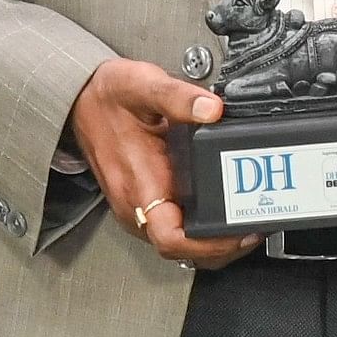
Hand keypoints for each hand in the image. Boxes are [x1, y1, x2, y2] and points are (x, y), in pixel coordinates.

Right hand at [68, 57, 253, 268]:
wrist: (80, 101)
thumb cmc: (106, 98)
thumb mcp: (140, 86)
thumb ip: (177, 96)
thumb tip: (212, 108)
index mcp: (138, 186)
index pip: (172, 239)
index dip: (210, 244)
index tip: (240, 232)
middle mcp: (138, 207)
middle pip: (184, 251)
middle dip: (223, 247)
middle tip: (256, 227)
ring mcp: (141, 209)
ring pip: (182, 246)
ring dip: (215, 243)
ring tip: (249, 224)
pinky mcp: (146, 204)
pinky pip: (177, 230)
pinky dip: (204, 231)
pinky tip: (225, 214)